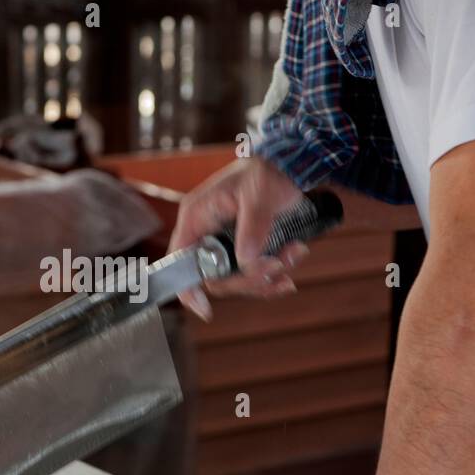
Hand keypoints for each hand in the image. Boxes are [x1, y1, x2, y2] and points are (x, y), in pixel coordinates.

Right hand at [168, 156, 309, 317]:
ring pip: (238, 278)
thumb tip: (247, 262)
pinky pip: (254, 272)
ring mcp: (225, 242)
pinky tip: (295, 256)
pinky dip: (276, 271)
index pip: (179, 261)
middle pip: (215, 277)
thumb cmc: (267, 170)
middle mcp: (207, 233)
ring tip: (295, 254)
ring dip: (269, 275)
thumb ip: (252, 228)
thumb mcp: (259, 196)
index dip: (187, 288)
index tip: (205, 310)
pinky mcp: (244, 247)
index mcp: (197, 217)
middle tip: (278, 267)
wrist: (289, 164)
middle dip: (249, 279)